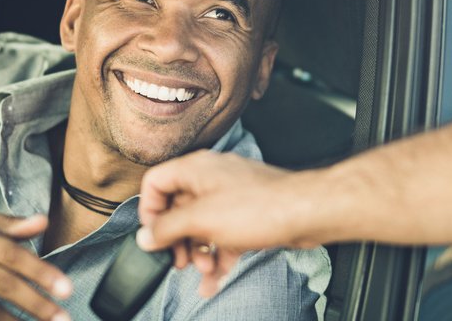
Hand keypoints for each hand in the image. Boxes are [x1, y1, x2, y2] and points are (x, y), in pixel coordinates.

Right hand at [136, 151, 317, 295]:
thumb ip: (168, 228)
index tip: (152, 235)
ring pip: (202, 225)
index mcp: (196, 169)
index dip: (149, 210)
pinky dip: (218, 256)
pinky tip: (214, 281)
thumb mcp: (201, 220)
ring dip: (198, 252)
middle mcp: (212, 178)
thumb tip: (145, 236)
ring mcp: (231, 196)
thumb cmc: (260, 206)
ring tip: (203, 271)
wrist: (306, 212)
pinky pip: (223, 236)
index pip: (156, 183)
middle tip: (178, 261)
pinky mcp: (248, 215)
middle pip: (178, 208)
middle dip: (176, 239)